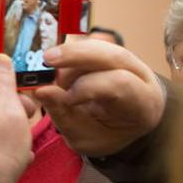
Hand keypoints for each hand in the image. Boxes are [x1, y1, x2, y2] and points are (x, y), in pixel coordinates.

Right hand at [33, 39, 165, 155]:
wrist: (123, 124)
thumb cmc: (107, 133)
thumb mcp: (85, 137)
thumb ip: (63, 116)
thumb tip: (40, 90)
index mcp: (142, 104)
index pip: (120, 84)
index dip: (88, 87)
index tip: (66, 98)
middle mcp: (142, 76)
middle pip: (112, 55)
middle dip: (77, 54)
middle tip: (47, 59)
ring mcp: (128, 60)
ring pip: (97, 47)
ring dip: (69, 59)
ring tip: (54, 79)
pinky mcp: (111, 52)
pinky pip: (89, 45)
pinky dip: (69, 55)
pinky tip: (59, 71)